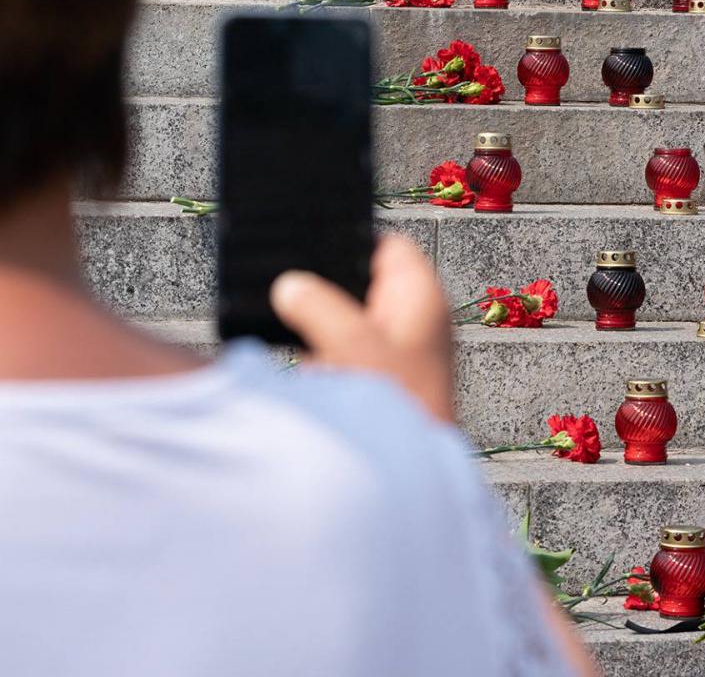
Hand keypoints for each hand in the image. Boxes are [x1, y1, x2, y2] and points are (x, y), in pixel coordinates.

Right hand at [270, 234, 454, 422]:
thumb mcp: (354, 346)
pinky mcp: (372, 384)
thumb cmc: (400, 411)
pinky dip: (316, 351)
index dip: (352, 237)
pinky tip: (290, 353)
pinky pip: (338, 354)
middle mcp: (412, 321)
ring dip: (317, 319)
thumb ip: (319, 308)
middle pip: (362, 282)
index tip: (309, 233)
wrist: (408, 478)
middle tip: (280, 272)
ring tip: (275, 308)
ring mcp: (393, 352)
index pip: (390, 247)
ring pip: (347, 319)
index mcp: (422, 299)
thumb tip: (290, 286)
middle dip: (324, 280)